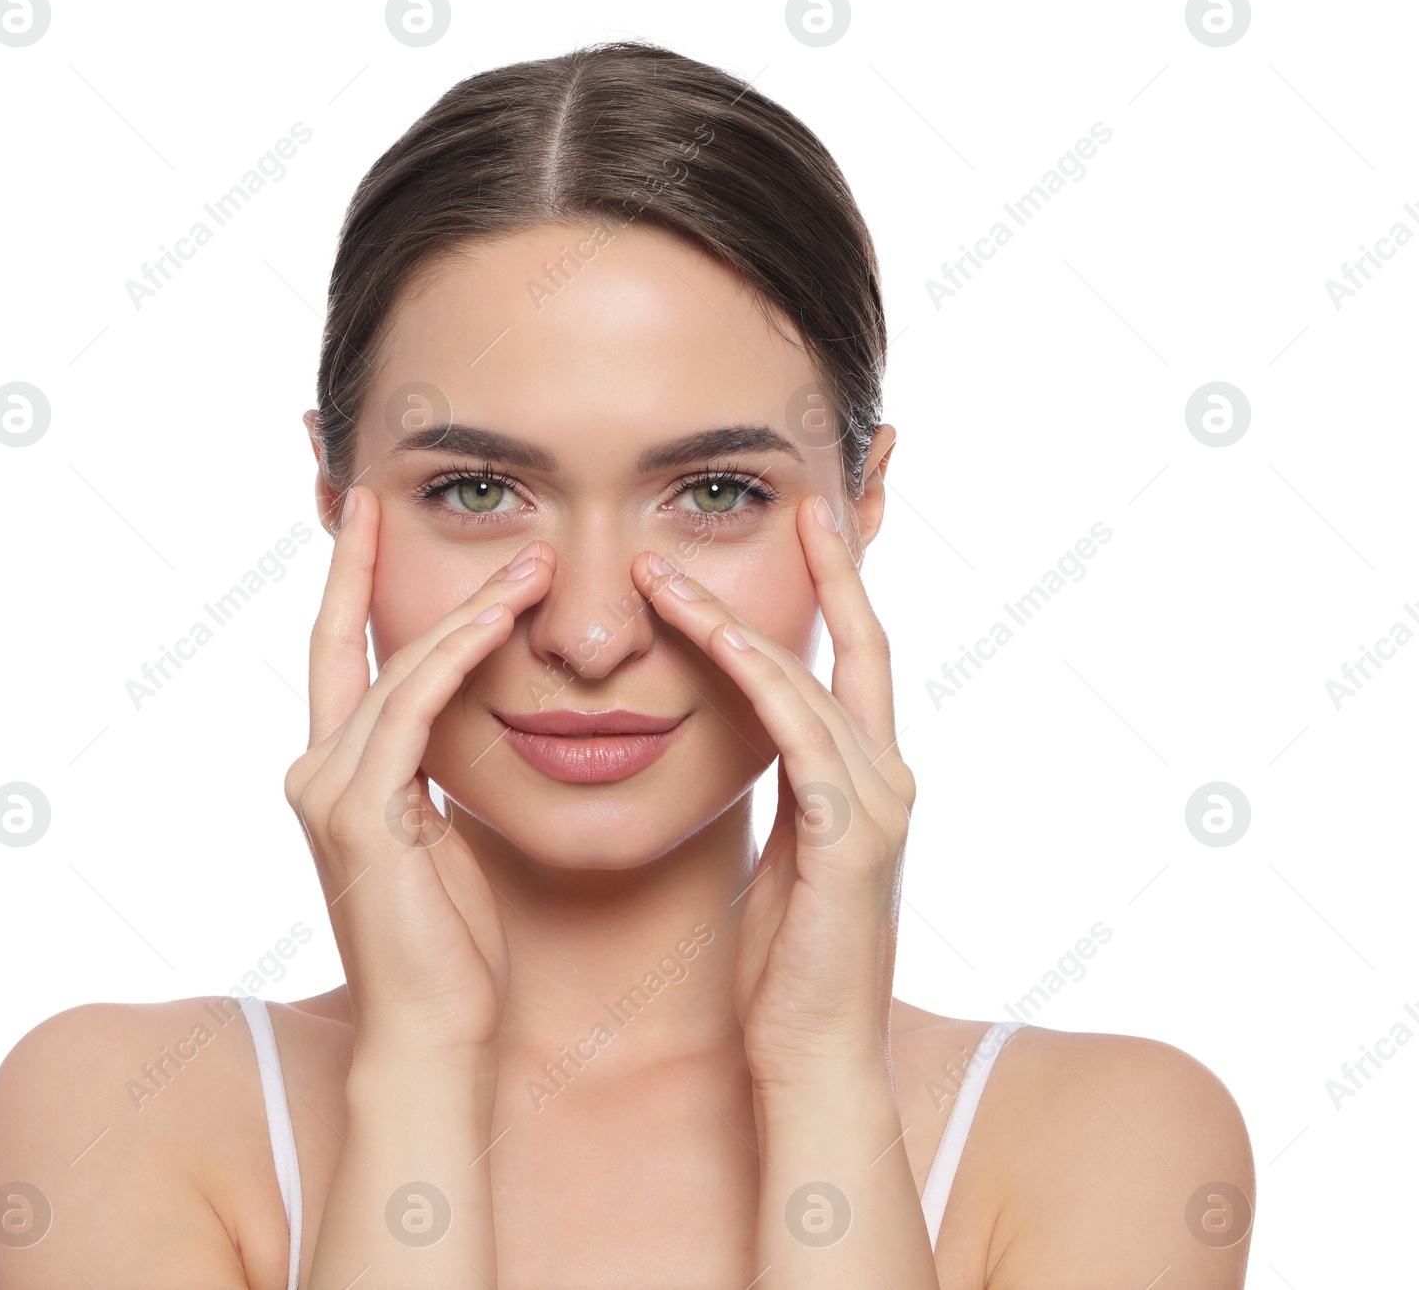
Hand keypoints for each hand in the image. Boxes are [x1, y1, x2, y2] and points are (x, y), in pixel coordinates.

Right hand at [283, 485, 556, 1059]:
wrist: (436, 1030)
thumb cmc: (451, 943)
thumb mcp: (440, 832)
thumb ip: (430, 770)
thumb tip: (460, 716)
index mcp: (336, 773)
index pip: (341, 653)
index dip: (350, 579)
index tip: (368, 513)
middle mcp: (316, 770)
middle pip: (352, 642)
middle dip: (380, 565)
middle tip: (406, 495)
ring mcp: (329, 790)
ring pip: (397, 669)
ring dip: (466, 610)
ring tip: (529, 562)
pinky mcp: (360, 813)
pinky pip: (413, 711)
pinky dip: (458, 659)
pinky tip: (499, 619)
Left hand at [634, 494, 914, 1089]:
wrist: (814, 1061)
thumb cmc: (786, 967)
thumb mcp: (784, 854)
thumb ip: (784, 788)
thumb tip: (749, 736)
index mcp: (865, 779)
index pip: (852, 659)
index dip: (837, 587)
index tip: (808, 521)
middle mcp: (887, 777)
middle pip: (859, 643)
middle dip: (830, 567)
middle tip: (797, 496)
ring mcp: (879, 804)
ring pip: (811, 678)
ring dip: (736, 619)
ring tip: (669, 571)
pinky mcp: (852, 838)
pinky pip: (798, 734)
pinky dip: (754, 679)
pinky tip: (710, 638)